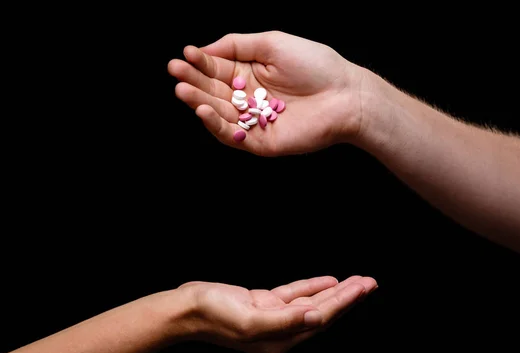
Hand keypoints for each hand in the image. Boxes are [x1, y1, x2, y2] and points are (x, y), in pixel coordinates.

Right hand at [167, 31, 365, 155]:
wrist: (344, 95)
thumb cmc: (315, 65)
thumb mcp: (272, 43)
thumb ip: (238, 45)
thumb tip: (205, 50)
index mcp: (250, 74)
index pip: (217, 69)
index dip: (200, 62)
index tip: (186, 55)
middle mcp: (248, 98)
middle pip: (213, 90)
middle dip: (193, 81)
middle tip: (174, 71)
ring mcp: (253, 121)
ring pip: (219, 113)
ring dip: (198, 102)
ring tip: (182, 90)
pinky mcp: (260, 142)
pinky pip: (233, 135)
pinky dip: (216, 125)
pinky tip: (204, 109)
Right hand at [176, 275, 376, 352]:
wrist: (186, 308)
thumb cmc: (213, 316)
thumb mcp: (249, 321)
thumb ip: (284, 321)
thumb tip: (316, 318)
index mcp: (280, 341)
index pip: (320, 319)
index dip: (344, 303)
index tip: (363, 288)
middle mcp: (280, 331)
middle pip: (321, 312)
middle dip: (347, 297)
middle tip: (370, 282)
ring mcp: (272, 316)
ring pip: (311, 302)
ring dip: (335, 291)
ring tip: (358, 281)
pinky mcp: (263, 303)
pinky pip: (294, 294)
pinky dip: (312, 286)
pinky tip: (328, 281)